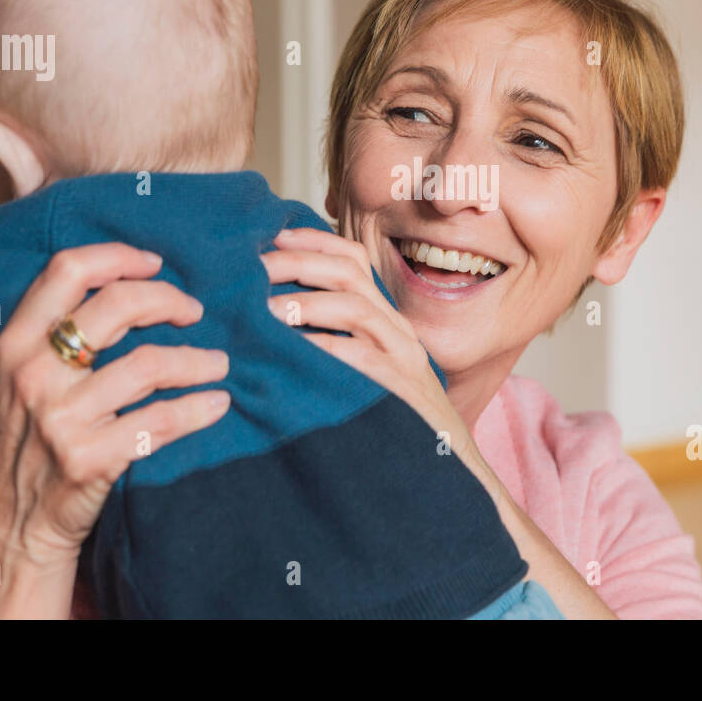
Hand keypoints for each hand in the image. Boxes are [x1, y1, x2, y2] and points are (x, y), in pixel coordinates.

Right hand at [0, 243, 230, 617]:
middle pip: (117, 305)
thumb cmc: (24, 442)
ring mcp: (61, 418)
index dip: (119, 256)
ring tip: (218, 364)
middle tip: (195, 312)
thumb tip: (124, 283)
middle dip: (169, 300)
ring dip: (198, 360)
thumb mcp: (16, 379)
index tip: (156, 264)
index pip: (66, 270)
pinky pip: (162, 421)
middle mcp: (33, 374)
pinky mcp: (89, 459)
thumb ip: (51, 334)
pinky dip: (199, 408)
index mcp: (14, 344)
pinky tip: (216, 404)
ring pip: (150, 364)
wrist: (10, 528)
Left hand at [260, 228, 473, 458]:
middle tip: (255, 268)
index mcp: (386, 319)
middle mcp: (397, 329)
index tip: (272, 235)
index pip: (354, 259)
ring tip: (265, 310)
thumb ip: (334, 340)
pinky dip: (324, 348)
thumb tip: (273, 318)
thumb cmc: (393, 419)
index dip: (314, 240)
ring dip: (306, 303)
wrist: (446, 464)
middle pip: (350, 273)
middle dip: (299, 262)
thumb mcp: (365, 370)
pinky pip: (361, 358)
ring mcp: (403, 357)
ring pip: (357, 308)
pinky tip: (293, 350)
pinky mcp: (401, 388)